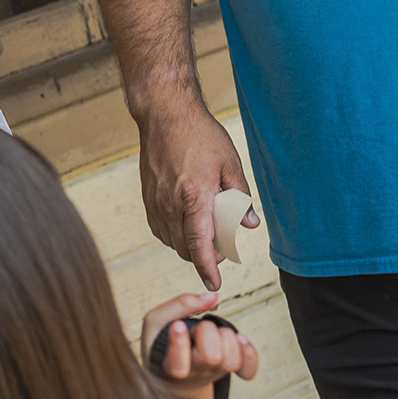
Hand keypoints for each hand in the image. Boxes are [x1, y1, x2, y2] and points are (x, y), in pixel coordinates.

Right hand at [136, 95, 259, 291]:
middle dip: (203, 258)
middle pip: (185, 248)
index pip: (200, 244)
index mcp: (194, 195)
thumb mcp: (230, 163)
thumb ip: (240, 197)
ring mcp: (156, 201)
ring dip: (188, 247)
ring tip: (205, 238)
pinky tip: (186, 227)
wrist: (165, 115)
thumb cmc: (200, 134)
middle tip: (221, 253)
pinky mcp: (148, 198)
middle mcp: (171, 203)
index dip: (208, 268)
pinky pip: (159, 229)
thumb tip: (250, 224)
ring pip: (171, 241)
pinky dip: (174, 236)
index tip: (215, 284)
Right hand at [141, 291, 259, 398]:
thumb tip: (212, 297)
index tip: (177, 325)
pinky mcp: (229, 372)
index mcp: (169, 366)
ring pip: (232, 360)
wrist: (173, 376)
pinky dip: (248, 352)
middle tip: (196, 329)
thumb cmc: (162, 343)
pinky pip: (248, 369)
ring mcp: (214, 374)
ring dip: (226, 338)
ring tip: (213, 334)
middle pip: (212, 357)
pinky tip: (239, 340)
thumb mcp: (157, 322)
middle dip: (206, 332)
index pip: (178, 366)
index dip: (180, 343)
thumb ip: (179, 305)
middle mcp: (194, 374)